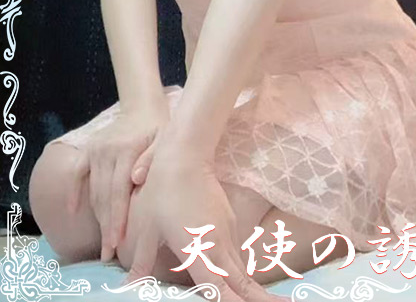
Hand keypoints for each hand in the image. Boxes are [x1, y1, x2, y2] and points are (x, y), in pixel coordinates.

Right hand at [67, 99, 169, 262]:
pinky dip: (74, 192)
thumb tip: (136, 179)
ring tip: (102, 241)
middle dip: (107, 226)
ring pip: (93, 189)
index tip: (117, 243)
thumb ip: (152, 158)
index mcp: (126, 150)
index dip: (117, 219)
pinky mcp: (88, 149)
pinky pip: (77, 173)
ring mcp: (95, 150)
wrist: (142, 106)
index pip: (119, 192)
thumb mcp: (165, 138)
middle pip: (105, 195)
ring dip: (97, 217)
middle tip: (109, 253)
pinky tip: (73, 212)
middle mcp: (106, 150)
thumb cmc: (159, 127)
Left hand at [122, 137, 290, 301]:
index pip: (219, 289)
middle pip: (243, 282)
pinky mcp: (230, 220)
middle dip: (260, 299)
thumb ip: (141, 261)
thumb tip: (129, 285)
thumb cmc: (162, 190)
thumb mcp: (146, 228)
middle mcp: (218, 244)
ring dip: (247, 287)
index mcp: (198, 251)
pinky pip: (236, 254)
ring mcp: (228, 231)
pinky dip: (239, 271)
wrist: (185, 153)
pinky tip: (235, 278)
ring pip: (241, 269)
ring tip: (260, 300)